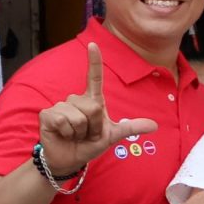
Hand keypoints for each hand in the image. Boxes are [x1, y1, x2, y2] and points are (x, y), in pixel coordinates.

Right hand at [38, 42, 158, 176]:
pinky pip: (64, 121)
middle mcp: (76, 99)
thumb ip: (131, 128)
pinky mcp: (48, 114)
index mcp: (92, 101)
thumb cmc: (89, 144)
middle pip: (94, 107)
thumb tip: (155, 125)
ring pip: (79, 117)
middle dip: (94, 126)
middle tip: (87, 134)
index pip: (94, 78)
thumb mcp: (112, 135)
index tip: (93, 44)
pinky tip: (63, 135)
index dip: (94, 61)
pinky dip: (67, 133)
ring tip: (75, 135)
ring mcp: (61, 105)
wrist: (70, 159)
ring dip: (81, 132)